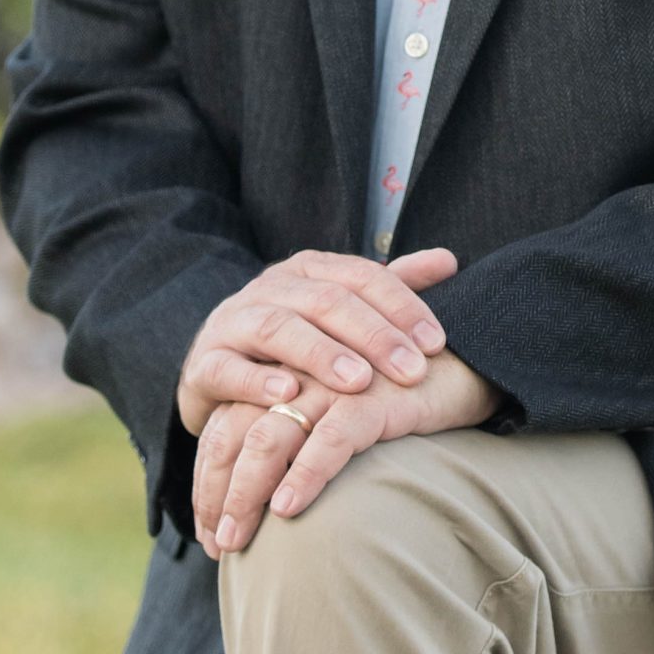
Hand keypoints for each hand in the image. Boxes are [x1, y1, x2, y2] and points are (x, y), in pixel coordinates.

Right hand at [176, 245, 458, 437]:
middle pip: (326, 300)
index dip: (402, 305)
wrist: (217, 373)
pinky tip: (287, 394)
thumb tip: (450, 259)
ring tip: (359, 381)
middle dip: (374, 335)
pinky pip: (226, 369)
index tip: (437, 342)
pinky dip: (255, 381)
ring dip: (321, 353)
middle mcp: (269, 289)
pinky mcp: (204, 365)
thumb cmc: (296, 346)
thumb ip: (391, 288)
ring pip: (278, 328)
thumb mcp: (340, 313)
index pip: (361, 276)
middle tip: (413, 370)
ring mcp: (233, 324)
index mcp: (307, 270)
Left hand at [193, 346, 501, 558]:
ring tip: (235, 540)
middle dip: (218, 494)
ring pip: (270, 437)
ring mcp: (335, 384)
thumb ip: (307, 441)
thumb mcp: (345, 417)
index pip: (227, 425)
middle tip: (216, 546)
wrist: (470, 360)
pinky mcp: (374, 397)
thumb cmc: (403, 400)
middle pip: (235, 432)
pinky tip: (287, 508)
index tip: (208, 529)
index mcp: (287, 374)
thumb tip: (274, 505)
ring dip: (246, 493)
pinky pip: (330, 438)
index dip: (210, 479)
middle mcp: (302, 374)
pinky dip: (305, 474)